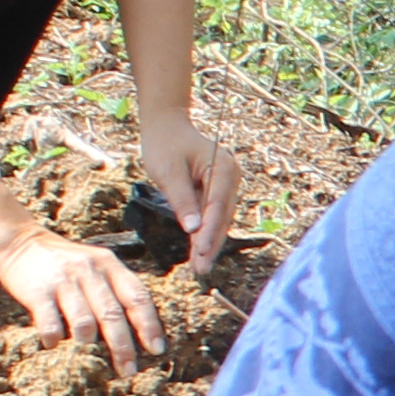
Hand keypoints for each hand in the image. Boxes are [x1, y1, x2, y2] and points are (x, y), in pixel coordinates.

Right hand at [0, 228, 163, 374]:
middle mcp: (89, 271)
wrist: (19, 243)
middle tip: (129, 370)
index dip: (149, 325)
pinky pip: (50, 322)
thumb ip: (116, 289)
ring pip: (84, 320)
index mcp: (109, 265)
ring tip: (88, 352)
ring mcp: (63, 280)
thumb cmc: (66, 263)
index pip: (137, 297)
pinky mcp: (38, 291)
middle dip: (123, 346)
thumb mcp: (97, 265)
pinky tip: (55, 343)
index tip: (156, 349)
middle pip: (112, 314)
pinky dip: (55, 337)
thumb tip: (141, 330)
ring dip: (88, 341)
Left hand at [139, 111, 245, 267]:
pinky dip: (205, 233)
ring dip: (209, 243)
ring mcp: (226, 185)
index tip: (201, 252)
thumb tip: (193, 229)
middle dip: (211, 243)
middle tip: (201, 270)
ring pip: (219, 220)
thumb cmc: (164, 143)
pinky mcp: (217, 192)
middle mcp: (230, 177)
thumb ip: (181, 199)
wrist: (167, 126)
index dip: (209, 231)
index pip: (217, 205)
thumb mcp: (167, 171)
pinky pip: (213, 216)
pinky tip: (199, 252)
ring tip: (199, 267)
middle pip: (222, 216)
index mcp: (222, 166)